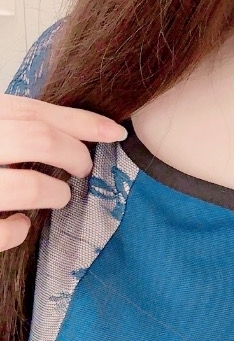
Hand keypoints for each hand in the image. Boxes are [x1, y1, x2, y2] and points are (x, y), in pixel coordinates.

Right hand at [0, 95, 126, 250]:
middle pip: (37, 139)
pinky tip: (20, 224)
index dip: (82, 121)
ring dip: (54, 192)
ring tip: (58, 196)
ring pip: (28, 184)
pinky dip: (20, 229)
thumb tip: (77, 133)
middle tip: (83, 168)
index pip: (34, 110)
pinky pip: (5, 230)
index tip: (115, 132)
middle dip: (73, 153)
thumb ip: (14, 128)